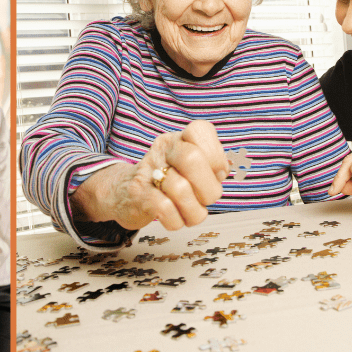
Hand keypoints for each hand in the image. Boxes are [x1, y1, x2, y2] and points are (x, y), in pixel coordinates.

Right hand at [75, 120, 228, 231]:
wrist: (125, 193)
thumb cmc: (167, 181)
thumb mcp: (191, 168)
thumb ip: (212, 165)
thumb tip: (226, 168)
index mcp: (179, 139)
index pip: (201, 130)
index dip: (215, 156)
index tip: (215, 173)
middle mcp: (163, 149)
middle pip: (192, 159)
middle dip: (208, 189)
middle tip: (204, 198)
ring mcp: (149, 169)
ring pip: (181, 190)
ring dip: (192, 211)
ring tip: (187, 210)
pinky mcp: (138, 193)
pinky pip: (165, 209)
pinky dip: (176, 221)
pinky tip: (172, 217)